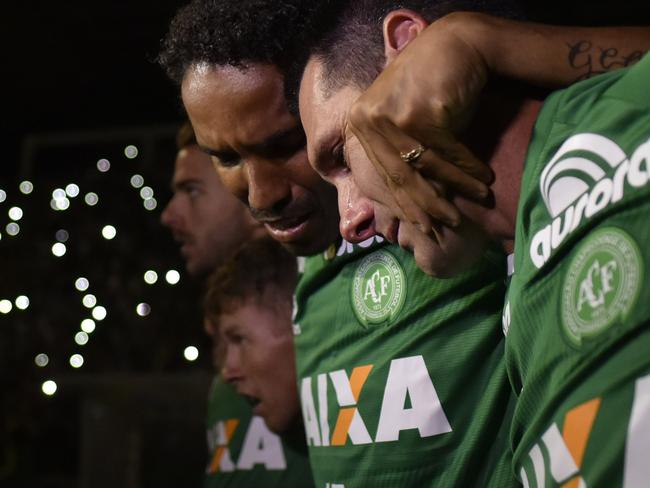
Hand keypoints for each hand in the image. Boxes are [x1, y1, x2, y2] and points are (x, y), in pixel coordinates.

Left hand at [347, 13, 492, 230]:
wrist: (455, 45)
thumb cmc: (429, 88)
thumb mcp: (402, 120)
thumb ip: (397, 152)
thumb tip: (406, 203)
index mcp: (359, 126)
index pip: (384, 175)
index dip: (406, 204)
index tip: (424, 227)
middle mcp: (368, 121)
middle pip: (400, 176)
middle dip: (428, 205)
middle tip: (449, 224)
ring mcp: (390, 116)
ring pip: (426, 166)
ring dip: (456, 187)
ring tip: (480, 198)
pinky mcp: (418, 113)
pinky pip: (447, 152)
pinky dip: (468, 167)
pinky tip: (485, 178)